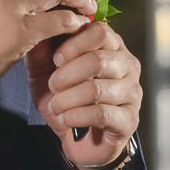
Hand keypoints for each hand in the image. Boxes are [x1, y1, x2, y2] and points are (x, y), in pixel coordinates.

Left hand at [26, 21, 141, 168]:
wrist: (78, 139)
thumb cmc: (66, 99)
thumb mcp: (46, 72)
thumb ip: (42, 51)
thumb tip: (37, 30)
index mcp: (111, 47)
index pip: (100, 31)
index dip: (74, 43)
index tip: (56, 59)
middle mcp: (127, 66)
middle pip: (98, 60)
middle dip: (67, 75)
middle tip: (52, 85)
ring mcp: (132, 92)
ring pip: (97, 89)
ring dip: (68, 99)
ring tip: (56, 105)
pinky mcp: (129, 119)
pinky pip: (101, 114)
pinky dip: (76, 116)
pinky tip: (66, 119)